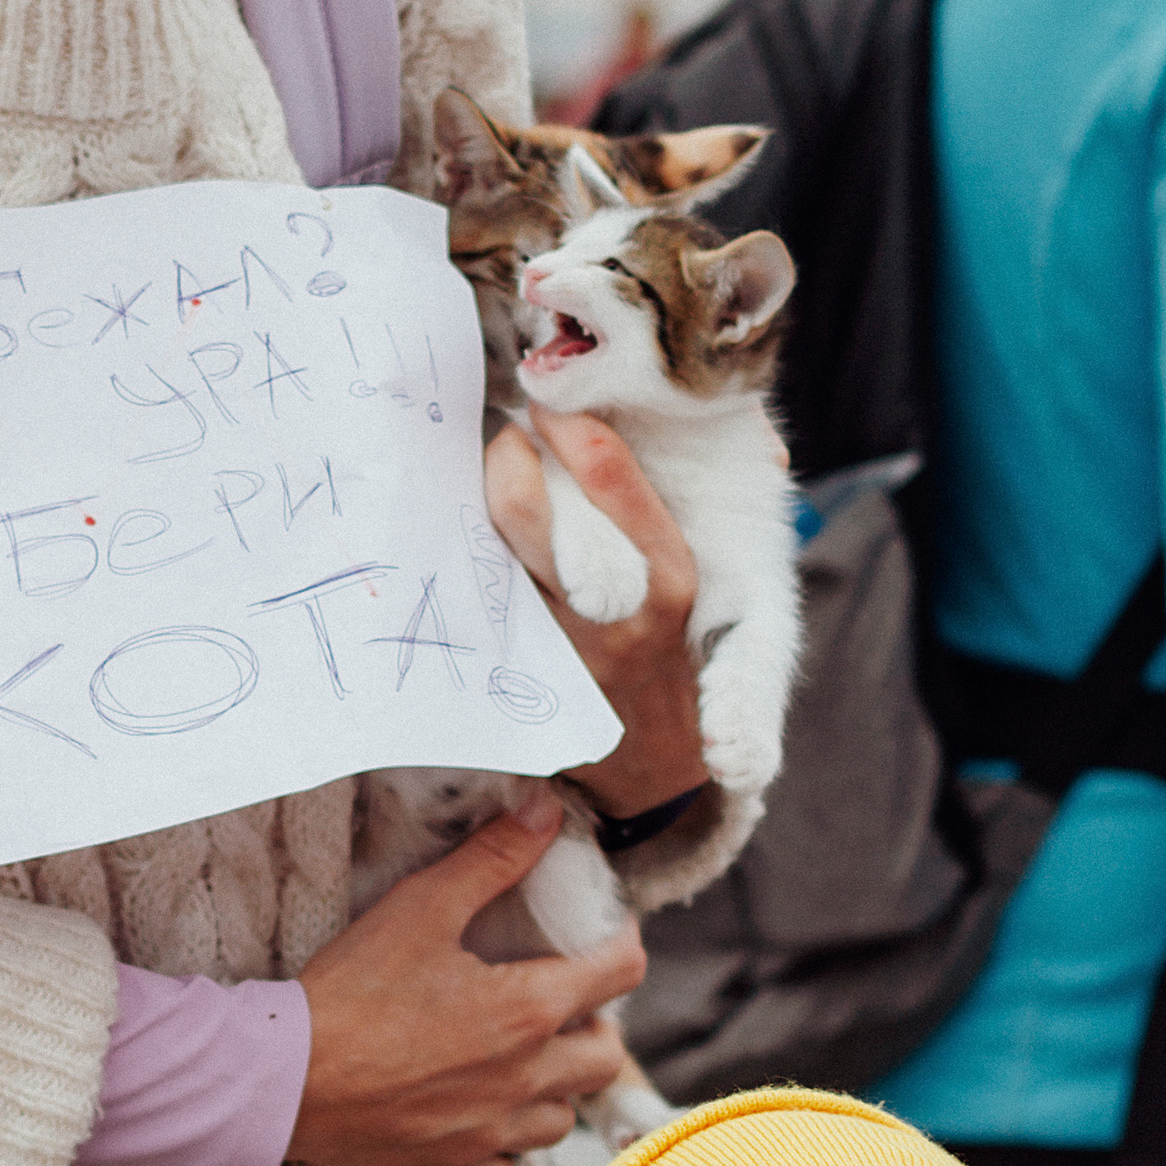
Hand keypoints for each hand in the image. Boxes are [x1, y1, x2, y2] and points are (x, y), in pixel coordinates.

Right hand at [293, 795, 643, 1165]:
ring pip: (562, 1118)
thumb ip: (491, 859)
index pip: (622, 972)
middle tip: (557, 1002)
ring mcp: (493, 1132)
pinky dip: (501, 1143)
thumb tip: (547, 813)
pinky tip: (475, 1115)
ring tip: (520, 1059)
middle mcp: (526, 1079)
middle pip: (606, 1057)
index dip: (620, 942)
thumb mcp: (419, 907)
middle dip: (594, 1025)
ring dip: (553, 1087)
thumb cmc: (349, 992)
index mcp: (528, 1010)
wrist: (281, 1082)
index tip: (601, 933)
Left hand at [485, 415, 705, 819]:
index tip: (553, 398)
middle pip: (523, 502)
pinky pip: (478, 587)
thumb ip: (663, 509)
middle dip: (507, 451)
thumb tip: (634, 423)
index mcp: (670, 571)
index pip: (608, 470)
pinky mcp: (514, 665)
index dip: (568, 418)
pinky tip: (467, 526)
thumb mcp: (698, 579)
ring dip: (483, 494)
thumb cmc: (681, 649)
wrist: (658, 767)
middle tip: (511, 432)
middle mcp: (610, 607)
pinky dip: (468, 547)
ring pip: (490, 544)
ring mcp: (553, 640)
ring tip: (494, 472)